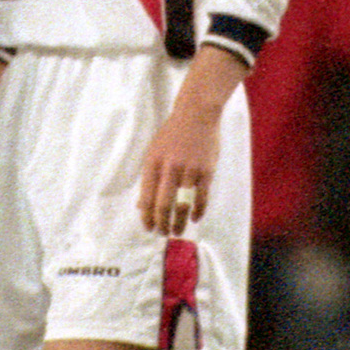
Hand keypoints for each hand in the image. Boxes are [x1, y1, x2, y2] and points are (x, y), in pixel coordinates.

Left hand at [135, 100, 221, 234]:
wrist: (196, 115)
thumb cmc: (172, 136)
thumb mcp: (153, 152)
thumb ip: (149, 178)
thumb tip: (142, 206)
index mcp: (153, 163)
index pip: (147, 197)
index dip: (147, 216)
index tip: (148, 227)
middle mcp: (170, 168)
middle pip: (163, 205)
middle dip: (161, 224)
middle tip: (162, 234)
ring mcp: (190, 170)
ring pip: (183, 204)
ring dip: (179, 222)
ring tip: (177, 232)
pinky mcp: (207, 171)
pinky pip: (202, 198)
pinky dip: (198, 211)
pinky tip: (194, 218)